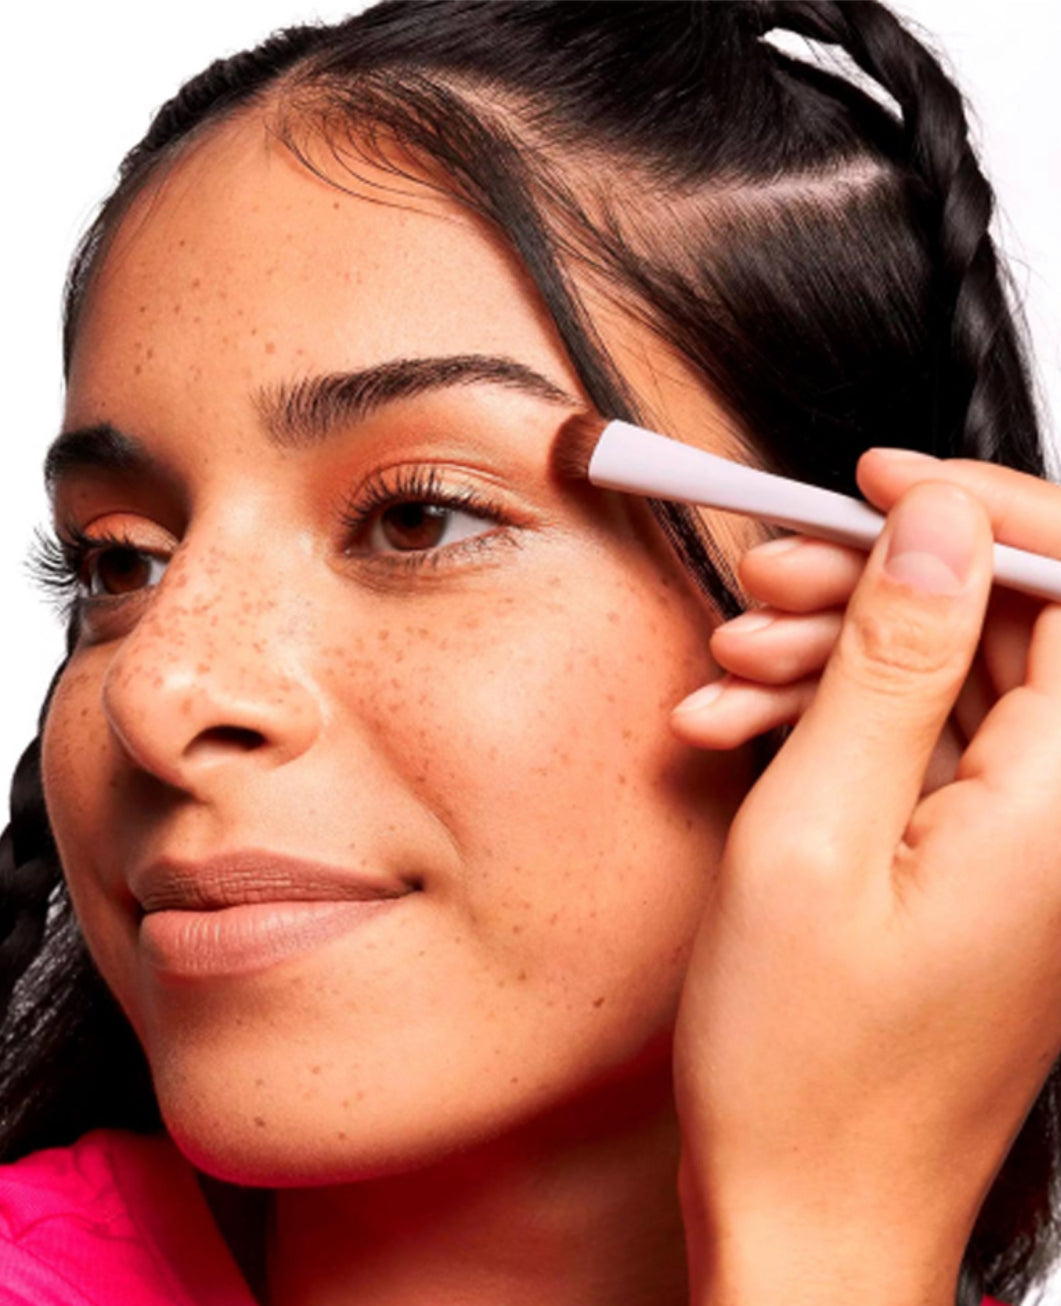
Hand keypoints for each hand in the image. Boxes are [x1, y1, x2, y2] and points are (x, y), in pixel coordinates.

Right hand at [668, 455, 1060, 1304]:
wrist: (812, 1210)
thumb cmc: (807, 1069)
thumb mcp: (814, 835)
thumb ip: (888, 666)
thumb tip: (938, 528)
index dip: (983, 508)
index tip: (879, 482)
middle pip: (1005, 622)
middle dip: (878, 581)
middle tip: (766, 585)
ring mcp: (1033, 842)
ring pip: (953, 677)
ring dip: (836, 653)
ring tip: (727, 672)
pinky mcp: (985, 860)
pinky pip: (926, 744)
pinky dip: (834, 721)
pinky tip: (741, 730)